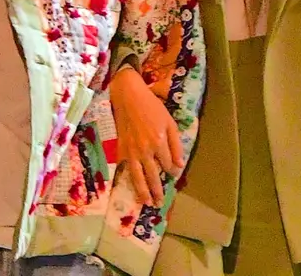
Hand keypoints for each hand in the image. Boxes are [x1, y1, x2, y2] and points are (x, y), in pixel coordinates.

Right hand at [109, 66, 183, 206]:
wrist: (128, 97)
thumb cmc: (152, 107)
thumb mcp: (169, 122)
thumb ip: (175, 145)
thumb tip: (179, 165)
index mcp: (159, 143)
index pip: (167, 165)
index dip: (171, 172)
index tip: (173, 176)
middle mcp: (145, 151)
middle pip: (152, 177)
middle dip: (157, 191)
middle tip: (160, 203)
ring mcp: (131, 152)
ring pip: (137, 177)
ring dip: (143, 192)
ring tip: (147, 203)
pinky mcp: (121, 150)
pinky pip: (125, 169)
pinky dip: (128, 180)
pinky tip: (130, 188)